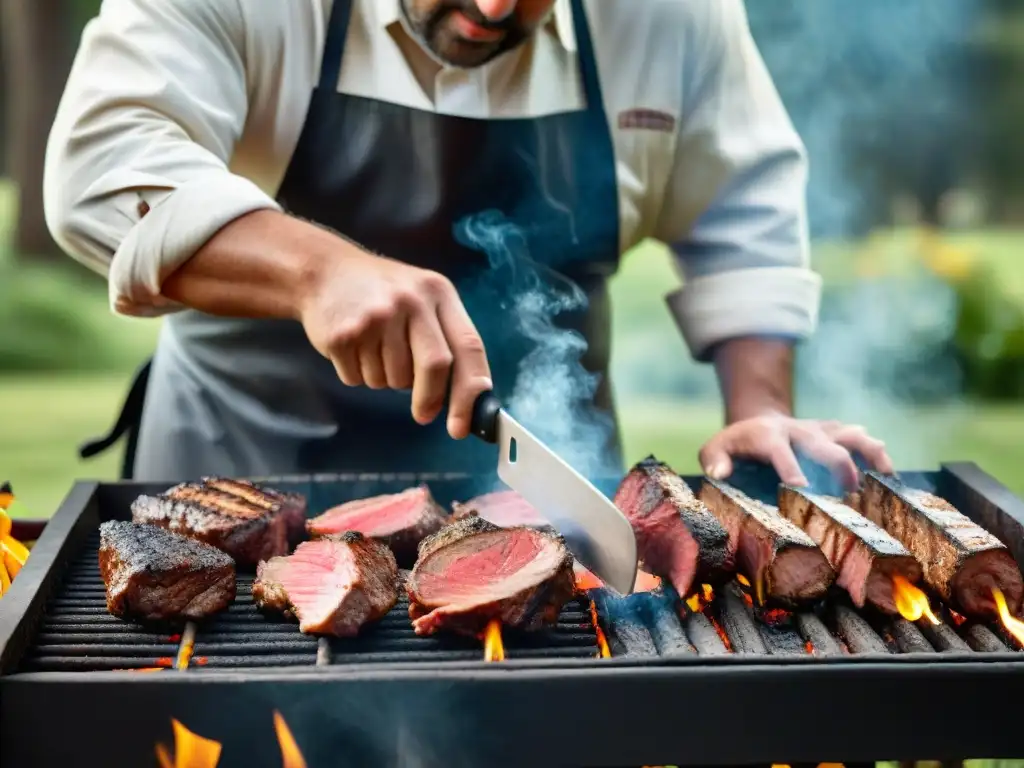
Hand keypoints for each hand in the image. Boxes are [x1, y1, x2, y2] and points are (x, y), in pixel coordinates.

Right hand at [297, 246, 491, 438]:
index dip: (471, 391)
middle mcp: (411, 300)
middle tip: (422, 414)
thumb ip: (445, 339)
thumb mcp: (422, 299)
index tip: (464, 425)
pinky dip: (357, 374)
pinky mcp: (344, 334)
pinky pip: (358, 379)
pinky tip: (352, 347)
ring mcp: (376, 317)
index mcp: (438, 292)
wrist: (323, 272)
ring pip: (393, 379)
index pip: (468, 346)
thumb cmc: (382, 294)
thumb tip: (462, 399)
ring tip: (373, 348)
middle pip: (435, 365)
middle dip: (430, 398)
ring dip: (386, 378)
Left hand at [698, 415, 893, 488]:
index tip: (802, 493)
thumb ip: (714, 460)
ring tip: (885, 481)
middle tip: (849, 500)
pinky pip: (862, 440)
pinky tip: (890, 478)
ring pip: (852, 436)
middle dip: (841, 471)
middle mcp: (799, 431)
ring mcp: (820, 431)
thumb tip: (720, 473)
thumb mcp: (715, 449)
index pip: (782, 454)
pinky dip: (878, 456)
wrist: (757, 419)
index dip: (792, 472)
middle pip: (827, 446)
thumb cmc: (736, 445)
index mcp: (769, 437)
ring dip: (871, 456)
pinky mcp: (834, 433)